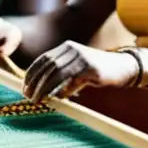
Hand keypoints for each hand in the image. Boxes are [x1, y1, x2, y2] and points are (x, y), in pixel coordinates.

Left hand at [22, 42, 138, 100]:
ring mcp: (82, 56)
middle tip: (28, 96)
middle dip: (35, 82)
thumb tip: (46, 93)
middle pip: (48, 65)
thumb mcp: (77, 72)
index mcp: (67, 47)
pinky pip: (73, 79)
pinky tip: (59, 98)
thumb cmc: (98, 71)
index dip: (31, 74)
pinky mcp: (91, 67)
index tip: (24, 88)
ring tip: (38, 99)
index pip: (43, 59)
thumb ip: (62, 78)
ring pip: (57, 72)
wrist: (123, 67)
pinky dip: (64, 89)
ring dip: (45, 87)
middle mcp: (73, 49)